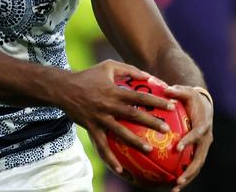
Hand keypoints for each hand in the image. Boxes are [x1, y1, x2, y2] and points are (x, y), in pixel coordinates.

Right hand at [60, 59, 175, 173]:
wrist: (63, 88)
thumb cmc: (88, 76)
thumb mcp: (107, 66)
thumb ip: (128, 69)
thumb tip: (147, 75)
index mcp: (114, 91)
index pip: (139, 97)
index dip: (156, 101)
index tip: (171, 107)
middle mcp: (109, 105)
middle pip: (133, 115)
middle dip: (151, 122)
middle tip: (167, 131)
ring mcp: (100, 118)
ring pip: (119, 132)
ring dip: (135, 142)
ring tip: (149, 150)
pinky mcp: (92, 128)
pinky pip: (101, 145)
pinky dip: (110, 158)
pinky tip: (120, 169)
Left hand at [163, 85, 213, 191]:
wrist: (204, 104)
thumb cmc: (192, 97)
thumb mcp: (186, 91)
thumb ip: (176, 91)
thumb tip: (165, 89)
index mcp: (203, 125)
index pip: (197, 135)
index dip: (188, 141)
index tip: (177, 148)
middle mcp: (205, 139)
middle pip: (200, 158)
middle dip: (190, 170)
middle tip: (177, 180)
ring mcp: (203, 147)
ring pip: (197, 165)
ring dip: (187, 178)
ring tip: (174, 188)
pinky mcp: (198, 151)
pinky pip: (192, 164)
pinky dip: (184, 174)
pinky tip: (170, 183)